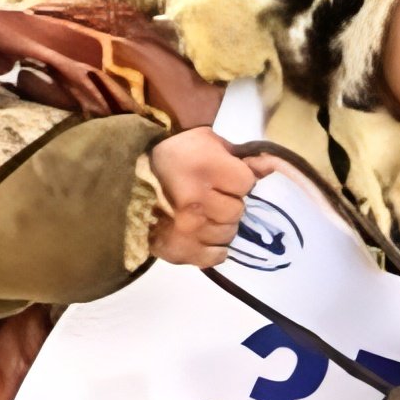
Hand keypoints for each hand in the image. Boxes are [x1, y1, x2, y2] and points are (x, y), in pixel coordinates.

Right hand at [148, 129, 259, 268]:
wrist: (127, 180)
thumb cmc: (171, 156)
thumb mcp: (205, 142)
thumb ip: (240, 156)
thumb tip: (273, 167)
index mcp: (204, 168)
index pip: (247, 183)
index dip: (238, 180)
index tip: (223, 177)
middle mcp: (197, 201)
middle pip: (238, 212)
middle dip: (228, 203)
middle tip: (211, 196)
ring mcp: (188, 229)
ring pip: (228, 235)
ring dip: (220, 225)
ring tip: (203, 214)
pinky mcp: (180, 250)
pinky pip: (215, 256)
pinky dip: (213, 248)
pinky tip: (201, 234)